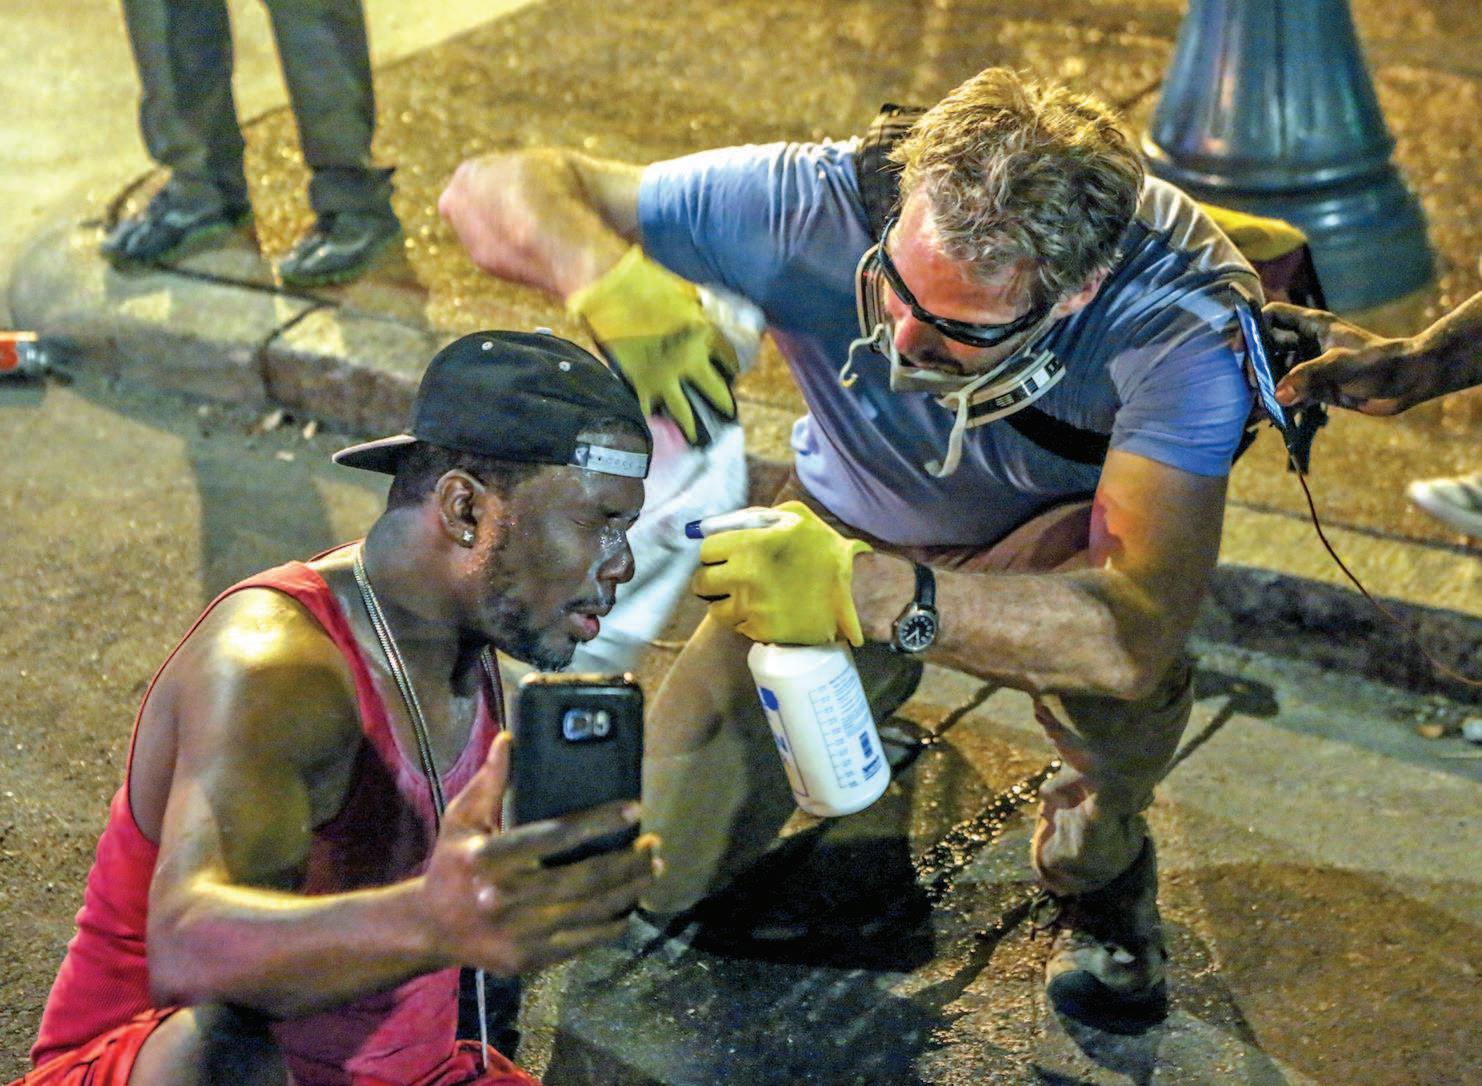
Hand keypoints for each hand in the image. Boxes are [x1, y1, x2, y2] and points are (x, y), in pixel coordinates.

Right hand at [419, 733, 660, 976]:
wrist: (429, 928)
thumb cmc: (452, 864)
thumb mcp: (462, 819)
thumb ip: (490, 782)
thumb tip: (509, 739)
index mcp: (488, 858)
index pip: (556, 835)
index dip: (599, 821)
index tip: (634, 808)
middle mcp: (504, 896)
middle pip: (584, 878)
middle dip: (628, 861)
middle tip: (654, 844)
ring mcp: (518, 932)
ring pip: (590, 911)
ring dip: (629, 890)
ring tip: (652, 870)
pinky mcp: (528, 958)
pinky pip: (583, 942)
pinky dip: (612, 925)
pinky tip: (630, 907)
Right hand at [568, 246, 738, 443]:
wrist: (612, 288)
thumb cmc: (649, 284)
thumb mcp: (688, 295)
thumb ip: (704, 312)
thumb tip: (715, 322)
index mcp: (704, 337)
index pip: (730, 359)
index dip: (732, 367)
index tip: (732, 373)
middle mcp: (689, 362)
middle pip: (716, 393)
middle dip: (724, 405)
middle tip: (728, 415)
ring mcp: (663, 377)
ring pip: (684, 412)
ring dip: (692, 426)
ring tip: (696, 437)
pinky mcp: (639, 383)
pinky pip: (648, 410)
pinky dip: (651, 418)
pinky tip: (655, 425)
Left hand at [691, 501, 872, 645]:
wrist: (858, 590)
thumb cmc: (824, 549)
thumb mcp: (795, 516)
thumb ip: (753, 517)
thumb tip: (713, 526)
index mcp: (752, 543)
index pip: (706, 550)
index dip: (714, 553)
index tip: (724, 556)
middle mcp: (746, 575)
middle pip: (701, 581)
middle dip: (713, 579)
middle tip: (729, 578)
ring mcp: (752, 606)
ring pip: (714, 608)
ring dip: (725, 603)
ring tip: (745, 596)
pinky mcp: (761, 630)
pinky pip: (736, 626)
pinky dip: (745, 620)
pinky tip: (763, 610)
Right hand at [1267, 301, 1419, 415]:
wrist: (1408, 382)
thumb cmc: (1380, 363)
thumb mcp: (1342, 365)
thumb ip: (1308, 376)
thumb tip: (1277, 395)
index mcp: (1314, 326)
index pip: (1273, 316)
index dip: (1252, 327)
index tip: (1240, 348)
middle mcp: (1308, 344)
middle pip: (1268, 347)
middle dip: (1256, 364)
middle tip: (1253, 383)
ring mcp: (1312, 366)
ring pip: (1277, 372)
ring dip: (1266, 387)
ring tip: (1259, 403)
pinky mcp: (1317, 388)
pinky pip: (1291, 394)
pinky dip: (1280, 404)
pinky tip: (1273, 415)